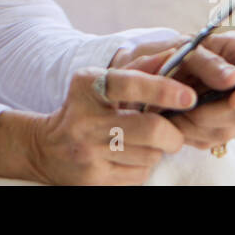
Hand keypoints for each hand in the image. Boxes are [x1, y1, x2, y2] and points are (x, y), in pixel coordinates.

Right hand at [26, 65, 196, 184]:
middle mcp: (86, 119)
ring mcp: (89, 151)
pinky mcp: (95, 178)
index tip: (189, 96)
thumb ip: (138, 69)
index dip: (162, 89)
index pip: (129, 84)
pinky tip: (130, 157)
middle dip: (172, 134)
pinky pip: (139, 174)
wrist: (46, 148)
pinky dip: (143, 166)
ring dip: (156, 151)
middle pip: (150, 129)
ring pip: (149, 155)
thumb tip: (175, 56)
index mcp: (88, 86)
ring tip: (144, 144)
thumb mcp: (101, 82)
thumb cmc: (84, 109)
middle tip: (175, 134)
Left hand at [145, 30, 234, 150]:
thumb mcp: (187, 48)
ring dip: (197, 123)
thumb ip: (209, 62)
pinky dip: (188, 132)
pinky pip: (210, 141)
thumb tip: (234, 78)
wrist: (150, 71)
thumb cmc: (173, 51)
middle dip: (215, 112)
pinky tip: (174, 118)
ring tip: (174, 109)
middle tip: (188, 105)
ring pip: (228, 130)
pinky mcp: (216, 130)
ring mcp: (232, 111)